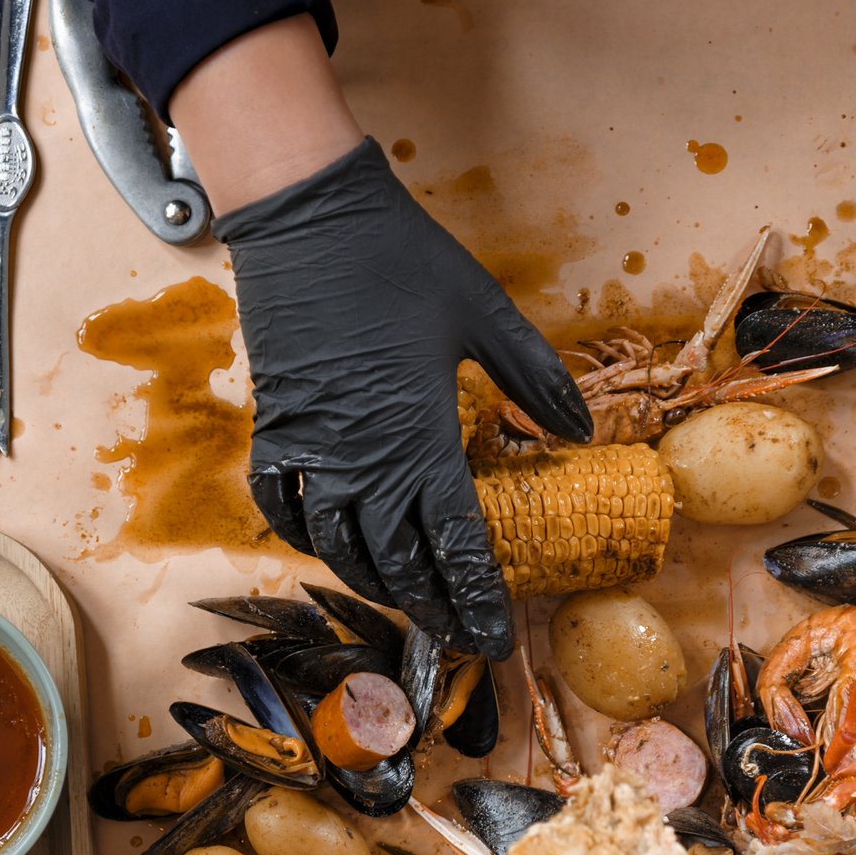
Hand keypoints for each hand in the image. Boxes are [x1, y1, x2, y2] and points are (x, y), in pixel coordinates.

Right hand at [220, 139, 590, 657]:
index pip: (455, 544)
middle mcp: (363, 457)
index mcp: (421, 435)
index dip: (476, 597)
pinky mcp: (274, 428)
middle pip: (398, 563)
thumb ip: (535, 376)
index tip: (495, 636)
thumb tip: (580, 431)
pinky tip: (332, 552)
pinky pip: (283, 508)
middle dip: (433, 609)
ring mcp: (311, 448)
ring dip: (376, 584)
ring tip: (408, 604)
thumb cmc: (401, 259)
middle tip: (459, 638)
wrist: (308, 216)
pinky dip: (308, 540)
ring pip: (340, 547)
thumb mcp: (485, 312)